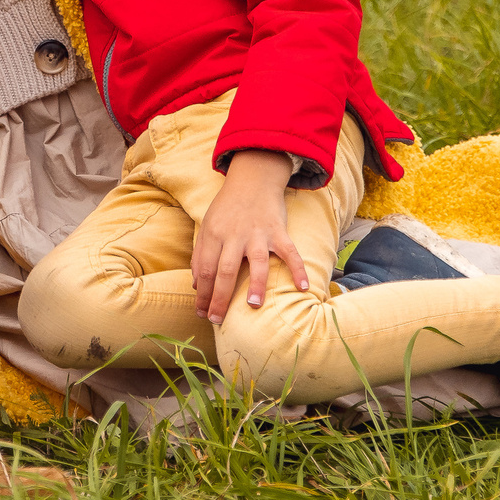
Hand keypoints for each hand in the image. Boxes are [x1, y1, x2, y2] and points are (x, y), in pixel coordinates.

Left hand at [191, 151, 307, 322]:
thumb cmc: (227, 207)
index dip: (202, 294)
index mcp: (213, 234)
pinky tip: (303, 287)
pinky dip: (297, 269)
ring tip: (253, 306)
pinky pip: (290, 252)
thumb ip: (201, 253)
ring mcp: (257, 233)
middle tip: (218, 320)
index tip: (201, 312)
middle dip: (220, 298)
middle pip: (225, 270)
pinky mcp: (278, 231)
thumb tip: (196, 285)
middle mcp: (234, 235)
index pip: (204, 269)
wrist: (252, 179)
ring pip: (256, 261)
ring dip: (255, 285)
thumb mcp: (207, 226)